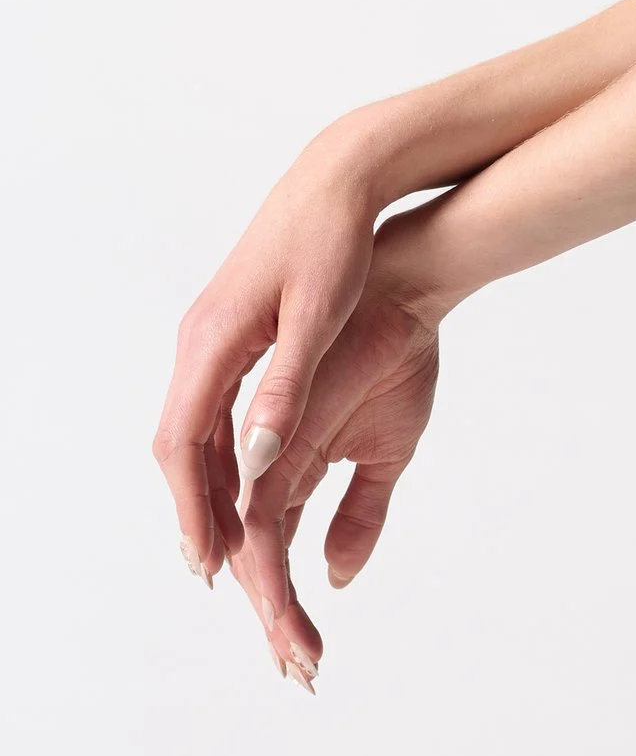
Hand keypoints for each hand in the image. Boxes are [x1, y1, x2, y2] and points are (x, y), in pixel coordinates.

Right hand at [155, 142, 387, 596]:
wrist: (337, 180)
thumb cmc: (335, 244)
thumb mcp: (318, 320)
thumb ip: (287, 389)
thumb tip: (258, 460)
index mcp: (213, 342)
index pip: (182, 443)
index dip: (192, 508)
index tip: (208, 564)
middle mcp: (200, 341)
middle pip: (178, 443)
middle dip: (192, 510)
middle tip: (213, 575)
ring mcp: (211, 335)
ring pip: (192, 426)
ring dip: (203, 485)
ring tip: (226, 545)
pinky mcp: (231, 331)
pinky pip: (211, 404)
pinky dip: (219, 451)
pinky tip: (242, 480)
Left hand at [224, 260, 443, 687]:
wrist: (406, 293)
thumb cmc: (396, 355)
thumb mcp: (388, 451)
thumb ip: (361, 512)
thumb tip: (337, 576)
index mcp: (288, 467)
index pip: (275, 551)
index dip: (288, 607)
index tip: (311, 656)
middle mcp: (264, 464)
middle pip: (255, 560)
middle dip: (276, 622)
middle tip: (301, 672)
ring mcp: (264, 452)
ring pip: (250, 549)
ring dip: (271, 606)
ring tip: (298, 654)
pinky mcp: (272, 438)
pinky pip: (256, 512)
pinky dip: (265, 564)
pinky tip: (280, 604)